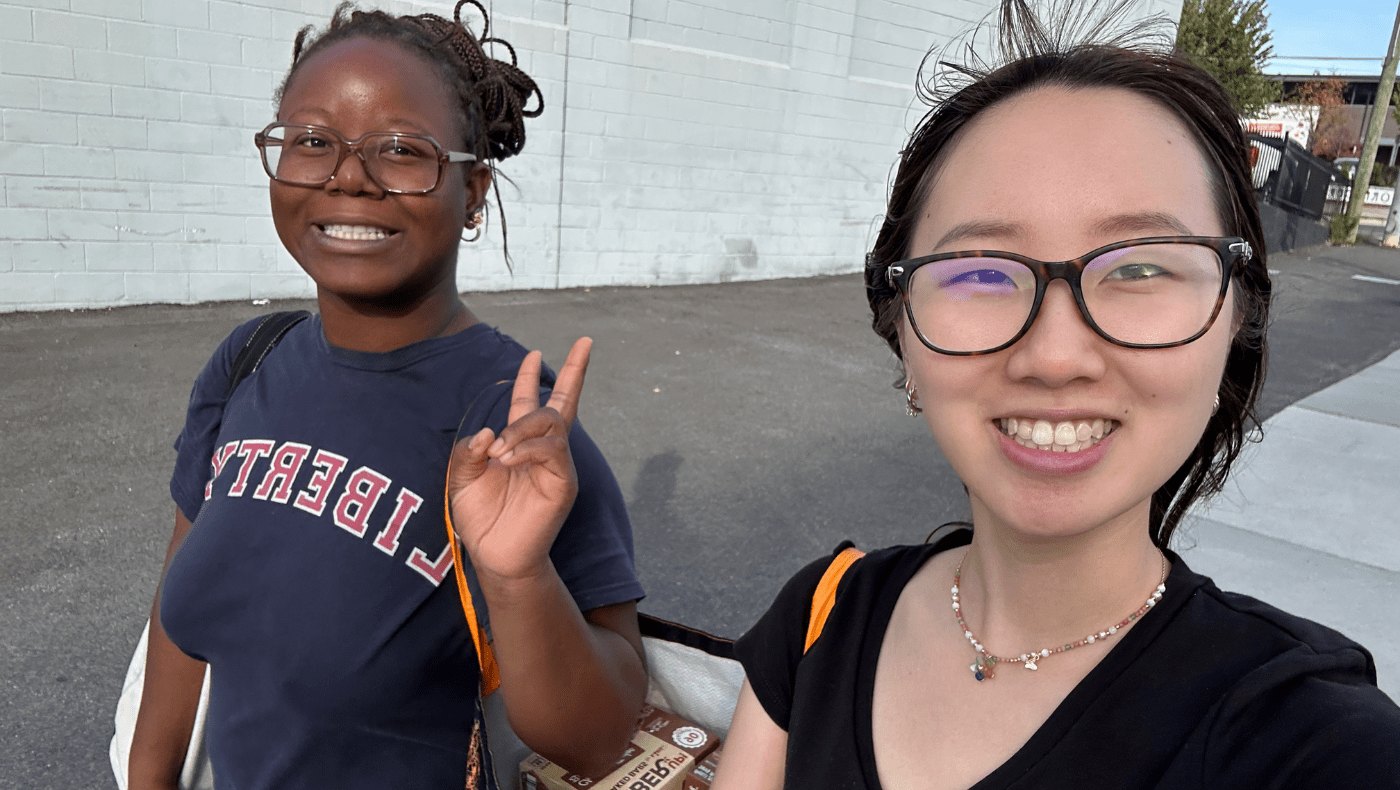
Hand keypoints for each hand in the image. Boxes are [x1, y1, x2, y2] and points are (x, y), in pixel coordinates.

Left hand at [448, 338, 591, 584]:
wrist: (493, 555)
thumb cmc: (480, 518)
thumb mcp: (462, 478)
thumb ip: (469, 451)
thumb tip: (489, 432)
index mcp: (518, 444)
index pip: (530, 404)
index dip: (530, 378)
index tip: (533, 353)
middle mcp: (543, 450)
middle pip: (564, 402)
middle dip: (575, 370)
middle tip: (585, 342)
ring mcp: (556, 465)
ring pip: (552, 422)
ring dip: (522, 429)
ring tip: (499, 452)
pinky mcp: (563, 483)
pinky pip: (552, 450)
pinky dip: (527, 449)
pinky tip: (507, 460)